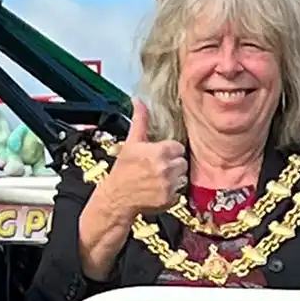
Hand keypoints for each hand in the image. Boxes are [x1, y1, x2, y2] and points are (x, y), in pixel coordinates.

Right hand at [99, 100, 187, 217]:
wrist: (117, 198)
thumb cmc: (123, 170)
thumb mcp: (131, 143)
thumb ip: (140, 121)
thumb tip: (138, 100)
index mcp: (158, 152)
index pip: (178, 147)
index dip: (170, 150)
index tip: (160, 154)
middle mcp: (165, 169)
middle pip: (182, 162)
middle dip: (173, 164)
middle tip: (159, 167)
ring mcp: (169, 185)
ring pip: (183, 177)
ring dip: (174, 178)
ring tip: (159, 178)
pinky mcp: (170, 199)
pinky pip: (179, 192)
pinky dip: (171, 192)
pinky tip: (158, 189)